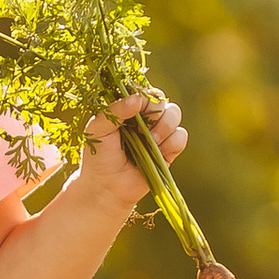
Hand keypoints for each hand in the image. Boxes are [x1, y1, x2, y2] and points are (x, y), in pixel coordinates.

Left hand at [78, 90, 186, 211]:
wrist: (107, 187)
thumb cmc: (98, 156)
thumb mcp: (97, 129)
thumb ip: (114, 111)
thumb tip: (137, 99)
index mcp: (128, 108)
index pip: (143, 91)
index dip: (144, 96)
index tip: (135, 109)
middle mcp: (145, 118)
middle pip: (162, 99)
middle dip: (155, 112)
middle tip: (141, 129)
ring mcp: (158, 133)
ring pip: (175, 113)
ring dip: (164, 126)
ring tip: (149, 140)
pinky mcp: (169, 151)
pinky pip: (181, 136)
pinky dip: (172, 141)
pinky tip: (158, 151)